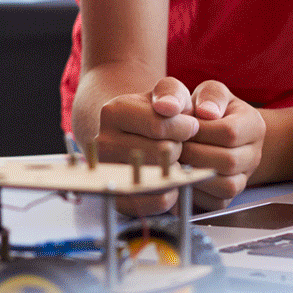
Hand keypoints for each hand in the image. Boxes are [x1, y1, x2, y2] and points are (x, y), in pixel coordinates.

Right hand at [96, 77, 205, 215]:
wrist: (134, 134)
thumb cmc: (158, 113)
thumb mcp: (167, 92)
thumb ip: (172, 92)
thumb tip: (168, 107)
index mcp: (113, 112)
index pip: (159, 126)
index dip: (185, 127)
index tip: (188, 125)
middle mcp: (104, 143)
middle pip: (162, 152)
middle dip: (180, 147)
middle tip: (178, 143)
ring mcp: (109, 172)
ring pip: (161, 177)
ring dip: (177, 169)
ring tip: (173, 159)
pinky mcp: (119, 199)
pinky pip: (158, 201)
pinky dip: (173, 191)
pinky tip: (170, 178)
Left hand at [177, 80, 264, 210]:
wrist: (214, 131)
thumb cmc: (209, 109)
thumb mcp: (210, 92)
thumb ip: (209, 95)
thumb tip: (206, 112)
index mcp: (254, 125)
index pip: (230, 132)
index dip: (201, 131)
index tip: (182, 125)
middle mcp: (254, 155)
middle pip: (228, 161)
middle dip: (194, 153)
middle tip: (173, 146)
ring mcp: (244, 178)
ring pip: (226, 186)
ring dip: (195, 174)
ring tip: (176, 161)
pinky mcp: (229, 197)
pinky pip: (216, 203)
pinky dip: (195, 192)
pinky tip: (181, 176)